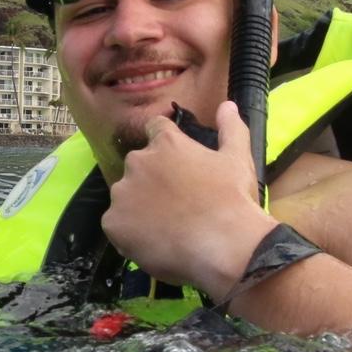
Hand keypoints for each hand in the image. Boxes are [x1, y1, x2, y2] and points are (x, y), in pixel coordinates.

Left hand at [101, 99, 275, 297]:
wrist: (223, 246)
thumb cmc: (232, 199)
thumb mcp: (238, 159)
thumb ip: (231, 129)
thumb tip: (228, 105)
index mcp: (166, 143)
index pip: (154, 129)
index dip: (163, 144)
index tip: (174, 163)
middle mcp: (138, 162)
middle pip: (138, 167)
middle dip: (152, 181)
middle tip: (176, 204)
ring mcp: (122, 193)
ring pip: (126, 197)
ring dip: (139, 207)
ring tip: (166, 228)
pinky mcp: (113, 222)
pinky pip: (116, 225)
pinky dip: (129, 233)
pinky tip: (153, 242)